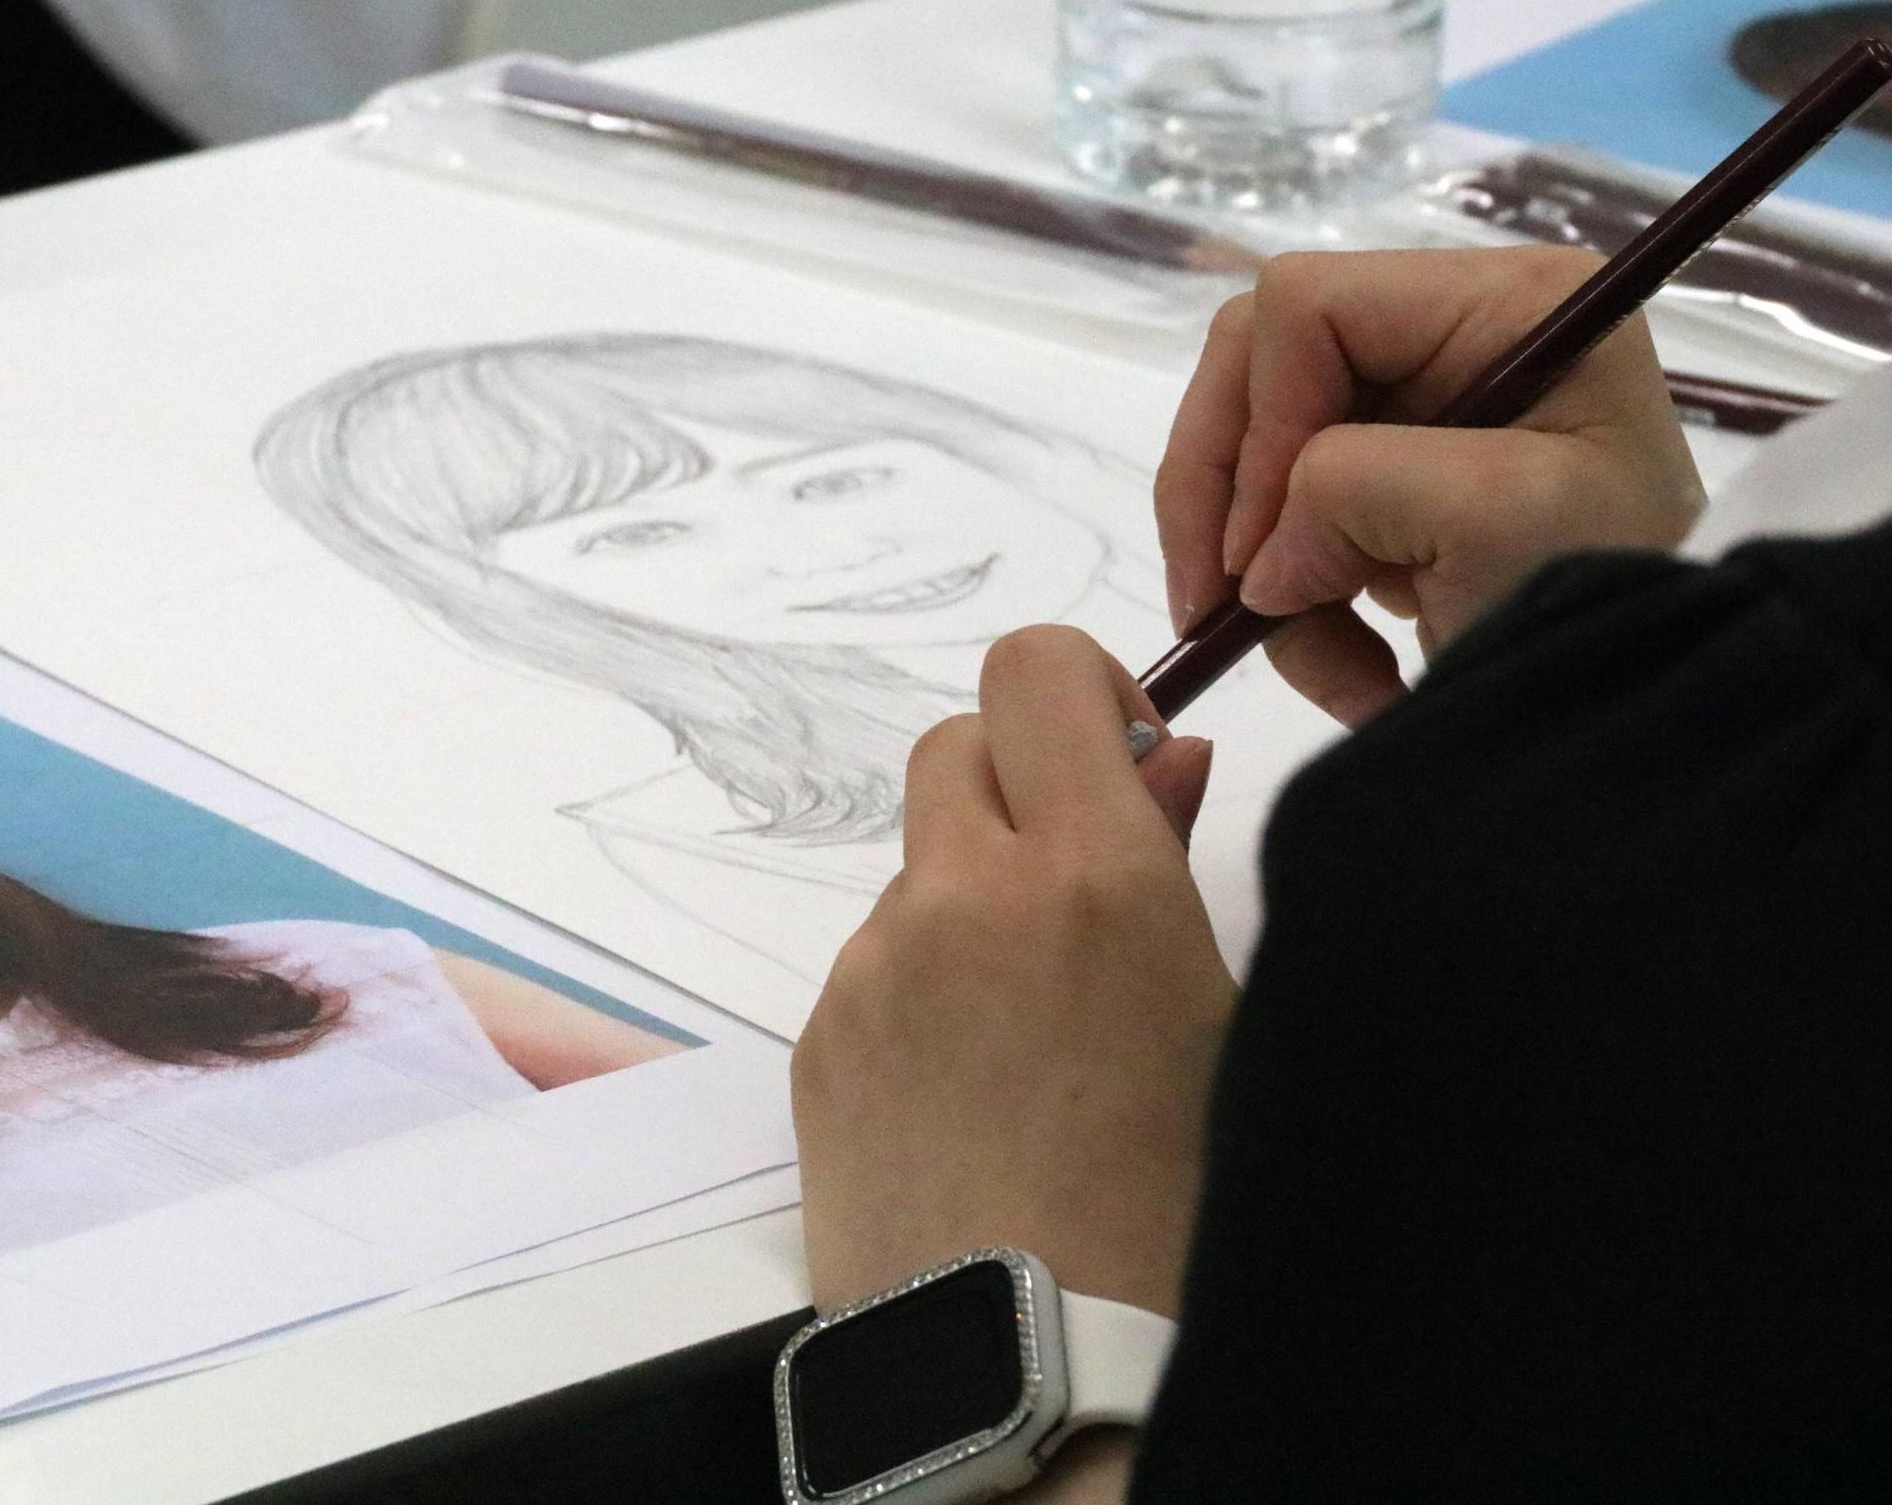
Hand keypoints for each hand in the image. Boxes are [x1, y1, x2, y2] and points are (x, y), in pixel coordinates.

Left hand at [792, 627, 1230, 1318]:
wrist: (1045, 1372)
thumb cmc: (1179, 1207)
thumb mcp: (1223, 1015)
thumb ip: (1175, 857)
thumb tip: (1156, 757)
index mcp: (1093, 876)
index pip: (1034, 670)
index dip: (1078, 692)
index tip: (1113, 755)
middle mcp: (965, 898)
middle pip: (956, 746)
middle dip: (1018, 786)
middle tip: (1074, 885)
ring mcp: (875, 970)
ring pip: (917, 869)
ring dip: (970, 903)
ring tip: (1034, 1038)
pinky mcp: (819, 1042)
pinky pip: (872, 967)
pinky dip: (921, 992)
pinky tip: (975, 1094)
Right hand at [1155, 246, 1705, 725]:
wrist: (1666, 698)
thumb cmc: (1612, 588)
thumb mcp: (1499, 519)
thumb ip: (1358, 490)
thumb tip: (1257, 561)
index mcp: (1502, 302)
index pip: (1308, 305)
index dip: (1259, 419)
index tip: (1259, 548)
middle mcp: (1452, 332)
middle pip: (1257, 365)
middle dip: (1226, 490)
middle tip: (1216, 602)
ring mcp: (1417, 408)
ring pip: (1252, 450)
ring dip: (1258, 569)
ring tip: (1320, 660)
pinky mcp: (1394, 482)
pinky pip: (1283, 522)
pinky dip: (1294, 605)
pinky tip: (1353, 665)